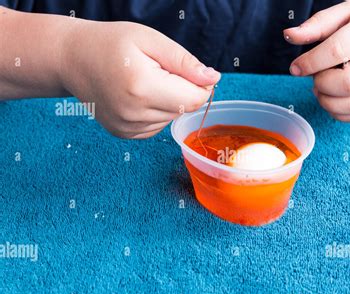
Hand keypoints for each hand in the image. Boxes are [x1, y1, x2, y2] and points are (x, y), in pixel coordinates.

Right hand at [60, 20, 220, 137]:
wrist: (73, 59)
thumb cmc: (112, 44)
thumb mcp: (151, 41)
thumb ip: (185, 62)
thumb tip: (214, 79)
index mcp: (142, 87)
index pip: (194, 99)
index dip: (200, 84)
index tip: (187, 69)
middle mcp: (134, 114)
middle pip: (184, 110)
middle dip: (183, 90)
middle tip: (161, 70)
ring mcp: (127, 128)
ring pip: (172, 119)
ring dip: (169, 101)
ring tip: (144, 81)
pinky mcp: (124, 134)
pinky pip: (158, 126)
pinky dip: (157, 111)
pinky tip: (139, 95)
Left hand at [284, 1, 349, 121]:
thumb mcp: (346, 11)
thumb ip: (317, 24)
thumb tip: (289, 35)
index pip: (339, 50)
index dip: (312, 62)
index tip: (296, 67)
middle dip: (322, 84)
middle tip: (315, 77)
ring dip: (328, 102)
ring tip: (321, 89)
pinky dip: (339, 113)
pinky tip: (332, 99)